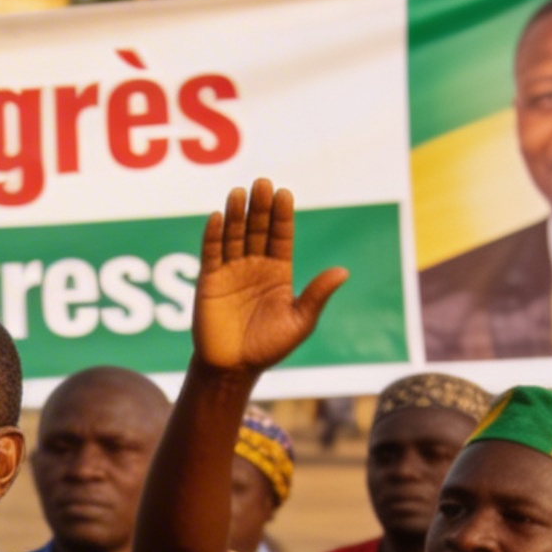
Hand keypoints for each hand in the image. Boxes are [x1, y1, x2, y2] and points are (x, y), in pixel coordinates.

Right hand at [190, 178, 345, 376]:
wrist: (233, 368)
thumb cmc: (269, 347)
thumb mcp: (300, 322)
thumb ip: (316, 295)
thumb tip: (343, 271)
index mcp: (279, 272)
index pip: (281, 236)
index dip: (282, 216)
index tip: (284, 194)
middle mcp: (255, 265)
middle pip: (258, 229)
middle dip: (260, 208)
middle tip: (262, 183)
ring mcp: (231, 271)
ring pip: (234, 236)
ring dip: (235, 214)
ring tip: (239, 193)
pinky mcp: (209, 280)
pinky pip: (211, 253)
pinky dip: (213, 235)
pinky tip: (217, 217)